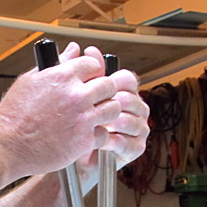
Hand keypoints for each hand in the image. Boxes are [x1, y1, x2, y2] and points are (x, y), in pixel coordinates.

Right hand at [0, 42, 121, 178]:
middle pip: (109, 85)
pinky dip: (97, 135)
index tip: (88, 80)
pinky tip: (85, 136)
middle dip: (104, 91)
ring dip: (106, 112)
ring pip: (113, 109)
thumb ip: (56, 63)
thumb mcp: (30, 81)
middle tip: (95, 99)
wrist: (6, 146)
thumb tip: (73, 49)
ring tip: (93, 118)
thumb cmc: (13, 115)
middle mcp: (76, 95)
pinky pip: (104, 133)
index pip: (93, 64)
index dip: (92, 72)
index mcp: (62, 76)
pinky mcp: (84, 141)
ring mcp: (82, 119)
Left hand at [74, 60, 149, 175]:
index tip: (95, 84)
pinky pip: (130, 142)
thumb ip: (80, 71)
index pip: (127, 79)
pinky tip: (100, 142)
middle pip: (131, 98)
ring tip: (96, 125)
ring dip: (113, 122)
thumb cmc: (72, 126)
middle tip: (94, 108)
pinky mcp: (135, 149)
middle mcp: (135, 108)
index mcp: (123, 92)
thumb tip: (84, 48)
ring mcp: (138, 129)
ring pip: (133, 119)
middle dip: (112, 103)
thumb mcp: (73, 96)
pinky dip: (113, 141)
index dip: (113, 81)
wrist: (68, 158)